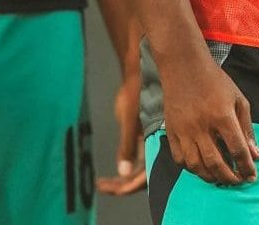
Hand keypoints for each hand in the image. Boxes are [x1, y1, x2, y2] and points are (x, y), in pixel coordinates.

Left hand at [97, 68, 145, 194]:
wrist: (139, 69)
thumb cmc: (135, 91)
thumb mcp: (128, 118)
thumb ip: (127, 145)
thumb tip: (123, 173)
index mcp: (156, 141)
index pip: (145, 176)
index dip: (128, 186)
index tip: (110, 189)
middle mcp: (156, 144)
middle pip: (142, 177)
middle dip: (123, 186)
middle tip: (102, 186)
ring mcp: (150, 141)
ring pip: (139, 170)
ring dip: (123, 179)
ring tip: (103, 183)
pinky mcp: (144, 137)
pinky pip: (137, 161)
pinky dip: (125, 169)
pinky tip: (113, 173)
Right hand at [158, 52, 258, 185]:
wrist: (184, 66)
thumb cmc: (215, 81)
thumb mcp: (238, 99)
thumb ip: (247, 128)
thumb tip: (256, 154)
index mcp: (222, 115)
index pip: (237, 149)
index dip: (247, 167)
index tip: (252, 176)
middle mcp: (202, 125)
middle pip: (216, 163)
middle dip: (230, 178)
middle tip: (238, 181)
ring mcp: (184, 130)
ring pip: (196, 165)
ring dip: (211, 177)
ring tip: (221, 178)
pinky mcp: (171, 131)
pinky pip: (179, 159)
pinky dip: (191, 168)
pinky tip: (201, 167)